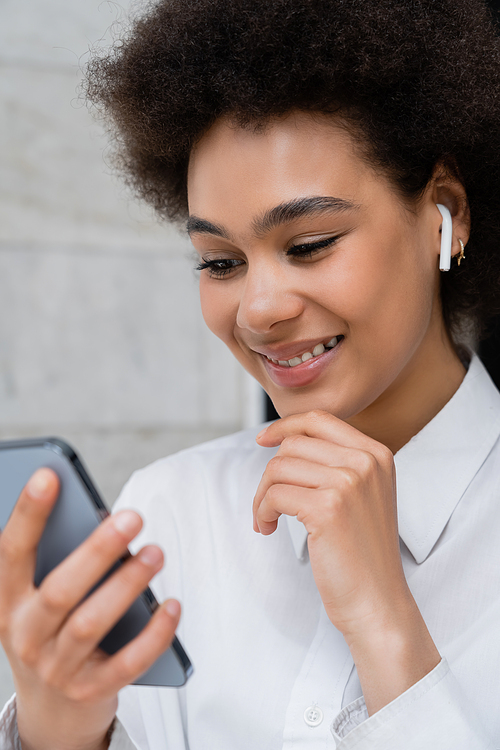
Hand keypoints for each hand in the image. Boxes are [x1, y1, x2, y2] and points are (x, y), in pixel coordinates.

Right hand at [0, 468, 180, 749]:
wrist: (51, 713)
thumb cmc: (52, 632)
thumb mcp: (38, 601)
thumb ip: (59, 562)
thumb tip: (105, 519)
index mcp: (8, 602)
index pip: (12, 552)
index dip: (28, 514)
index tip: (49, 475)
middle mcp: (26, 635)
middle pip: (60, 589)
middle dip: (97, 550)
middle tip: (133, 516)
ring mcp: (57, 668)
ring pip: (92, 623)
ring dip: (127, 585)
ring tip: (156, 551)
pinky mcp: (91, 691)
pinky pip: (128, 663)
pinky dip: (154, 634)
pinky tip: (173, 605)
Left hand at [254, 410, 439, 712]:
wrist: (378, 601)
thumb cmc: (362, 552)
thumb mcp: (363, 494)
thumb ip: (337, 463)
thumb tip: (286, 440)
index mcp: (377, 454)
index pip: (320, 419)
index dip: (285, 426)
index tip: (262, 440)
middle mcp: (366, 462)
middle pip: (293, 444)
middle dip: (270, 473)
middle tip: (268, 504)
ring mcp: (349, 484)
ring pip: (279, 467)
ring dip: (262, 495)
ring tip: (267, 519)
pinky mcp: (328, 509)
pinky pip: (275, 494)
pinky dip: (262, 511)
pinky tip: (268, 528)